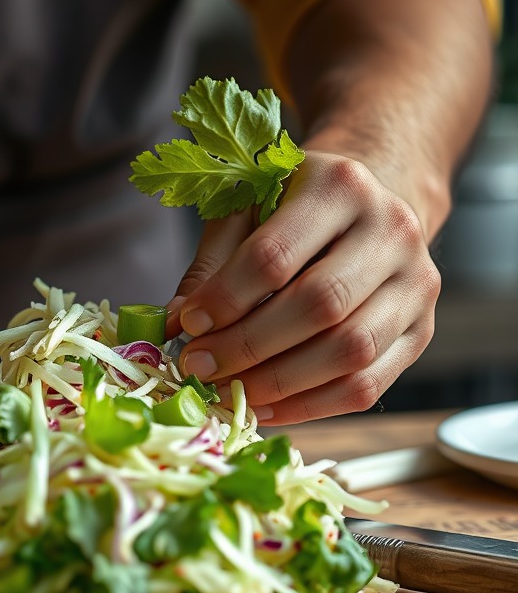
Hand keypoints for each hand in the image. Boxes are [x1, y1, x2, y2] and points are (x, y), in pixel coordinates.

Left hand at [167, 152, 440, 424]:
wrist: (366, 208)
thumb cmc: (290, 209)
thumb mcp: (244, 211)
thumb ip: (210, 265)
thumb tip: (170, 326)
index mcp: (340, 185)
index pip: (276, 255)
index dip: (227, 297)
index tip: (188, 324)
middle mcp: (391, 230)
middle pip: (319, 305)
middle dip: (248, 345)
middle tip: (199, 366)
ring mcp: (416, 283)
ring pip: (349, 350)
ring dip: (278, 382)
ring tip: (227, 390)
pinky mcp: (422, 330)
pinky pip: (367, 385)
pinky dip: (309, 406)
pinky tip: (265, 407)